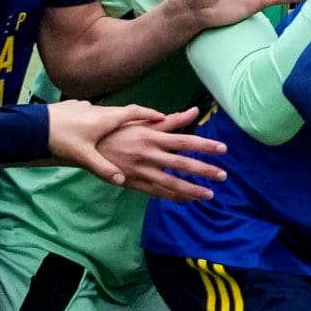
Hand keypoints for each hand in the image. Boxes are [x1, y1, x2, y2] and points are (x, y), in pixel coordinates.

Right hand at [50, 103, 229, 199]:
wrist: (87, 146)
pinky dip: (174, 197)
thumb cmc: (118, 131)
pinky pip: (158, 192)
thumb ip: (171, 120)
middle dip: (204, 171)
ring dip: (192, 189)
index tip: (223, 149)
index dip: (204, 145)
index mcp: (152, 137)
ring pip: (171, 183)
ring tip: (210, 194)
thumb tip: (194, 111)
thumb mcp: (143, 122)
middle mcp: (148, 154)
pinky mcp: (133, 183)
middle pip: (182, 164)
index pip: (184, 140)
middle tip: (223, 175)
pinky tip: (189, 199)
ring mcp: (141, 171)